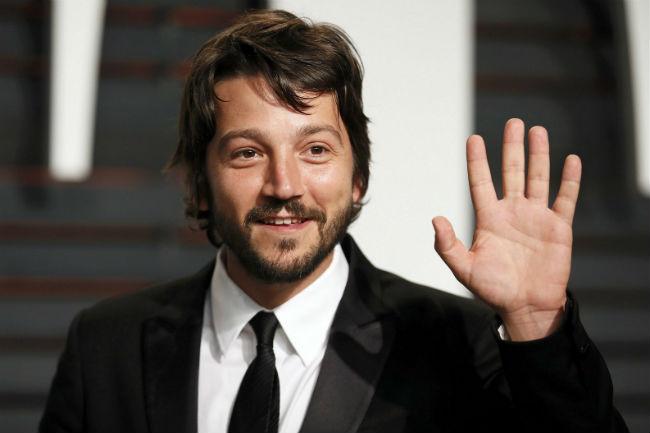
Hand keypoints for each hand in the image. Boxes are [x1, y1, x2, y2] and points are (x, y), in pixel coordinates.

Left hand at [432, 118, 581, 340]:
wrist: (526, 307)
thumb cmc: (493, 289)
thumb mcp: (464, 268)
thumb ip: (447, 245)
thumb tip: (435, 219)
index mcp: (489, 218)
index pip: (480, 182)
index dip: (477, 161)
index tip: (473, 138)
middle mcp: (512, 212)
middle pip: (511, 172)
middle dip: (512, 147)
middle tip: (513, 122)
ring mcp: (536, 217)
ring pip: (537, 178)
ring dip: (538, 155)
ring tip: (537, 130)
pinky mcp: (558, 227)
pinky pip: (565, 199)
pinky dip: (569, 180)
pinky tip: (571, 160)